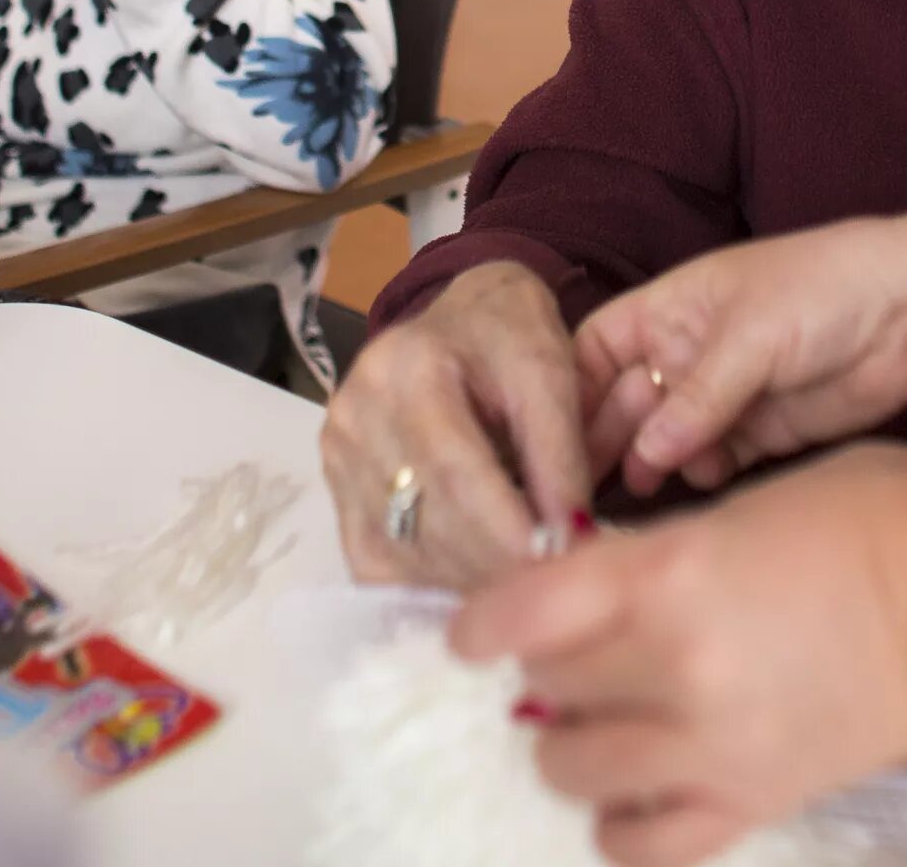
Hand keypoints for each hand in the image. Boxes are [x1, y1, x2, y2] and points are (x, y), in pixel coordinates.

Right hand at [320, 263, 593, 588]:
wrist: (462, 320)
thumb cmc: (511, 339)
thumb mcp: (552, 372)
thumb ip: (561, 453)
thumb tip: (571, 537)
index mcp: (406, 368)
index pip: (453, 471)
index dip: (506, 531)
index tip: (558, 569)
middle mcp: (355, 415)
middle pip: (423, 520)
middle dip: (493, 567)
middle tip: (554, 587)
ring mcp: (335, 458)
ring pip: (399, 553)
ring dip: (466, 582)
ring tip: (524, 584)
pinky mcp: (335, 494)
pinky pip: (376, 565)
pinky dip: (429, 585)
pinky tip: (477, 582)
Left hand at [451, 443, 906, 866]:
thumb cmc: (884, 518)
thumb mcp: (755, 504)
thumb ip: (667, 552)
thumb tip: (607, 582)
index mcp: (669, 575)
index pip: (523, 612)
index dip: (481, 623)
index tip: (469, 631)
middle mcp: (673, 668)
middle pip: (546, 687)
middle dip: (543, 670)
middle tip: (564, 654)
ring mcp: (711, 747)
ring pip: (573, 767)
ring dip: (569, 742)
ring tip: (598, 717)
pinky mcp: (754, 802)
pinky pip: (645, 845)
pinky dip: (620, 826)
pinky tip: (632, 795)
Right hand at [575, 218, 906, 498]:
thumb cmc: (823, 288)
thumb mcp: (748, 336)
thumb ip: (697, 397)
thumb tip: (646, 453)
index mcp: (669, 309)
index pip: (595, 350)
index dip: (570, 391)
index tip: (548, 435)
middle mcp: (685, 352)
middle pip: (623, 402)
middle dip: (603, 441)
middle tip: (578, 488)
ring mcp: (722, 395)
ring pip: (664, 440)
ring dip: (649, 464)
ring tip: (635, 494)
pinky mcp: (758, 432)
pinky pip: (710, 461)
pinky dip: (697, 474)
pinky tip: (695, 482)